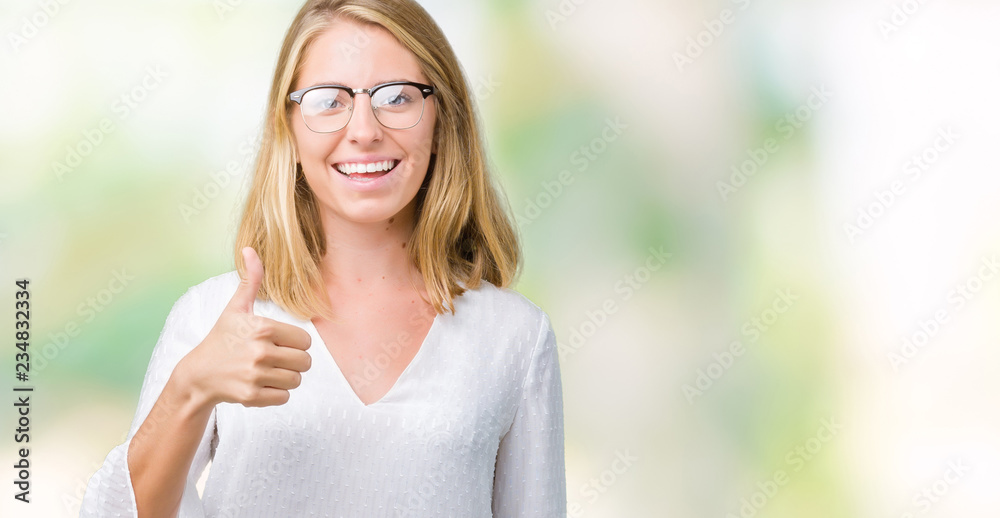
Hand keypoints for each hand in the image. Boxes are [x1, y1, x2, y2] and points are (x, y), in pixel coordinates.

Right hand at [176, 247, 312, 408]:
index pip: (305, 341)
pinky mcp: (252, 396)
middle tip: (275, 359)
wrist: (198, 375)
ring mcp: (256, 376)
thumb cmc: (222, 338)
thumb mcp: (236, 308)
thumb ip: (250, 280)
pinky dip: (276, 393)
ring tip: (267, 371)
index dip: (294, 343)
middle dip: (293, 361)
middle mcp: (261, 352)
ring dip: (286, 378)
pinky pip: (284, 397)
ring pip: (296, 380)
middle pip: (305, 362)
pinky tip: (259, 384)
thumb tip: (250, 248)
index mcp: (263, 328)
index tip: (277, 342)